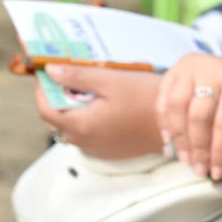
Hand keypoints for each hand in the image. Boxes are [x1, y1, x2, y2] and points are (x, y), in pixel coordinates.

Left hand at [37, 65, 164, 159]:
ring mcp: (98, 149)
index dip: (43, 89)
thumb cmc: (146, 98)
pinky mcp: (110, 150)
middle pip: (57, 119)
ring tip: (91, 87)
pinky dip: (88, 119)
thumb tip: (50, 71)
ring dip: (74, 108)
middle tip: (71, 76)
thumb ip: (78, 76)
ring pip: (73, 127)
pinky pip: (88, 134)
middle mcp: (85, 142)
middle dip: (59, 97)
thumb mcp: (112, 80)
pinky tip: (106, 104)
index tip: (49, 72)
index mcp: (81, 126)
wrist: (178, 120)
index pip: (45, 109)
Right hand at [156, 53, 221, 179]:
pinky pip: (163, 99)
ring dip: (180, 138)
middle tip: (200, 171)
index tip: (218, 173)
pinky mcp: (175, 70)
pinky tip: (171, 142)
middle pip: (199, 116)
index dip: (221, 151)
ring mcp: (191, 67)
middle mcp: (214, 67)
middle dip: (199, 149)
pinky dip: (164, 122)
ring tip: (186, 159)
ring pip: (177, 107)